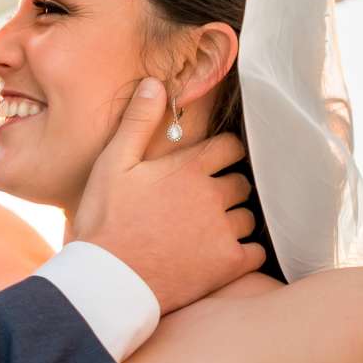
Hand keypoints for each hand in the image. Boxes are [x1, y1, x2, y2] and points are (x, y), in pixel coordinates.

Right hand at [72, 80, 263, 313]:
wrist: (107, 278)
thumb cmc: (106, 219)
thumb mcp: (113, 164)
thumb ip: (138, 121)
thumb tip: (155, 83)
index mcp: (189, 168)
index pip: (231, 148)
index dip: (224, 153)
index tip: (214, 162)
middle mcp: (212, 197)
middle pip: (242, 183)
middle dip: (230, 187)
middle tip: (209, 199)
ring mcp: (222, 232)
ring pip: (248, 217)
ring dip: (236, 219)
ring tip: (214, 227)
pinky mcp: (226, 265)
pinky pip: (256, 252)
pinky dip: (246, 251)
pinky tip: (227, 252)